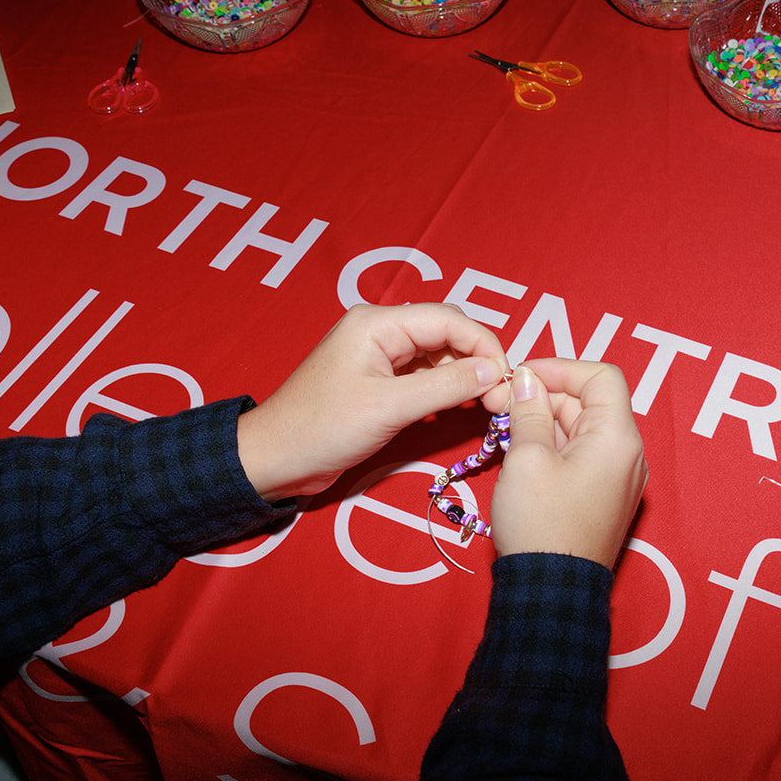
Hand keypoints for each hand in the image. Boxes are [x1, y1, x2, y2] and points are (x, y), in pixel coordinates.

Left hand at [236, 303, 508, 501]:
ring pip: (438, 355)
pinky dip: (443, 390)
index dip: (485, 347)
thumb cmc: (322, 428)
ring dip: (463, 378)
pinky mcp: (378, 382)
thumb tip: (494, 373)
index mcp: (378, 323)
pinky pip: (423, 376)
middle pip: (447, 333)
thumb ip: (445, 386)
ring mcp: (379, 356)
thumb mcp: (390, 408)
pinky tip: (455, 411)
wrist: (274, 460)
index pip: (450, 320)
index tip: (506, 382)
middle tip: (498, 399)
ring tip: (484, 408)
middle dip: (478, 361)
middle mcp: (380, 330)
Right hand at [490, 360, 646, 568]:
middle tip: (499, 404)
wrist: (552, 590)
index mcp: (618, 438)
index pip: (601, 377)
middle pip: (589, 402)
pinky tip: (521, 453)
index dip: (560, 368)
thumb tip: (528, 380)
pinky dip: (553, 446)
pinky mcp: (603, 496)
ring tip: (505, 430)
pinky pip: (581, 456)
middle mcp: (627, 455)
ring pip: (581, 430)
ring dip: (544, 421)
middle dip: (545, 396)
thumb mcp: (526, 458)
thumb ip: (529, 410)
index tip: (522, 376)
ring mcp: (618, 478)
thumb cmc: (541, 523)